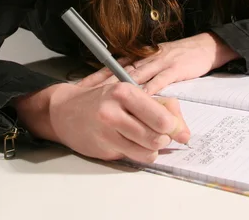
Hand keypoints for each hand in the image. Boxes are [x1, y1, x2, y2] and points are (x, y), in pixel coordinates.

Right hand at [15, 83, 190, 162]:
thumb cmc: (101, 99)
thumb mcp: (129, 92)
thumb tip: (183, 130)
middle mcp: (114, 112)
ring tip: (147, 138)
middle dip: (164, 138)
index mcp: (124, 92)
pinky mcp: (104, 149)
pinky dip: (140, 153)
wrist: (64, 111)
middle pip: (157, 137)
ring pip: (148, 151)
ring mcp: (107, 133)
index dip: (175, 126)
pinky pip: (134, 157)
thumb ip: (160, 106)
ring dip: (153, 148)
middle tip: (161, 133)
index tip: (176, 129)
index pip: (162, 117)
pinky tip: (133, 143)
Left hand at [78, 33, 238, 94]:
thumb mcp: (160, 61)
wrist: (207, 46)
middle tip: (87, 91)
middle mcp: (148, 57)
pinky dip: (149, 89)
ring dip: (122, 86)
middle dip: (103, 81)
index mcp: (143, 56)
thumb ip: (145, 72)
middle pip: (121, 70)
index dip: (100, 74)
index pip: (117, 64)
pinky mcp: (175, 69)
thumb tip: (129, 87)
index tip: (84, 83)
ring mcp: (161, 62)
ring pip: (137, 74)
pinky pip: (159, 80)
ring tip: (107, 97)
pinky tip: (140, 98)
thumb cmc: (183, 56)